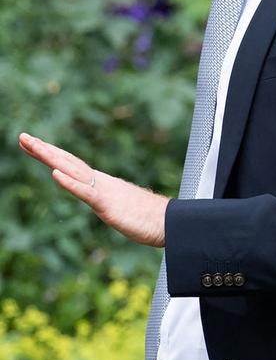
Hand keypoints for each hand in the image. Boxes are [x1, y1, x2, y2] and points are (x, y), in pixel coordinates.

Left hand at [19, 132, 167, 246]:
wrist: (169, 222)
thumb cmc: (147, 217)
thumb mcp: (120, 207)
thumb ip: (109, 200)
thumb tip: (103, 199)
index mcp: (101, 183)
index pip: (71, 165)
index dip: (51, 153)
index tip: (32, 143)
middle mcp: (101, 182)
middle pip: (68, 162)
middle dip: (44, 149)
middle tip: (23, 136)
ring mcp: (104, 191)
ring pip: (73, 171)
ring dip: (52, 158)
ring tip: (33, 146)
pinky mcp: (108, 205)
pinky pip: (86, 192)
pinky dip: (70, 183)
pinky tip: (55, 175)